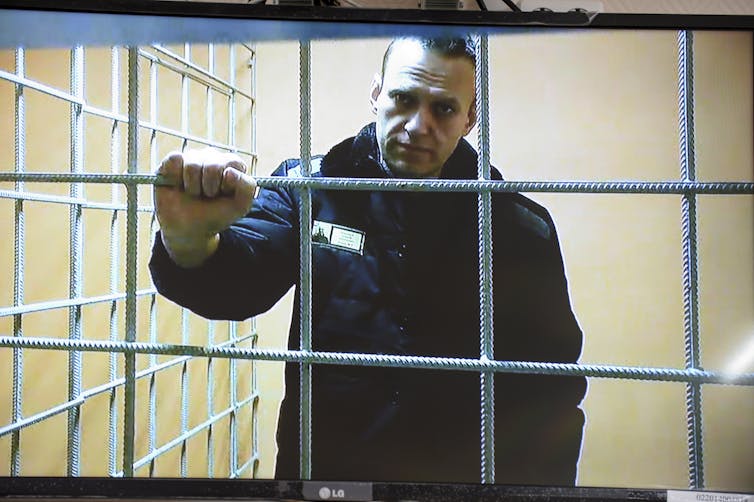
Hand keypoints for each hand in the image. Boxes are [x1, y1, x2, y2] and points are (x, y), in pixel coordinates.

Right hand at [154, 148, 256, 266]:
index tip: (223, 195)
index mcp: (231, 165)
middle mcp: (212, 157)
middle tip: (207, 196)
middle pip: (212, 165)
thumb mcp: (240, 207)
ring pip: (192, 165)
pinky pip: (175, 160)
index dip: (227, 184)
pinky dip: (175, 178)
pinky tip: (179, 186)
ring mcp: (192, 158)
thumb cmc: (216, 215)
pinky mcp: (172, 161)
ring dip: (192, 187)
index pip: (233, 163)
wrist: (189, 229)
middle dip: (209, 188)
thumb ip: (247, 188)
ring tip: (193, 193)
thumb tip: (229, 172)